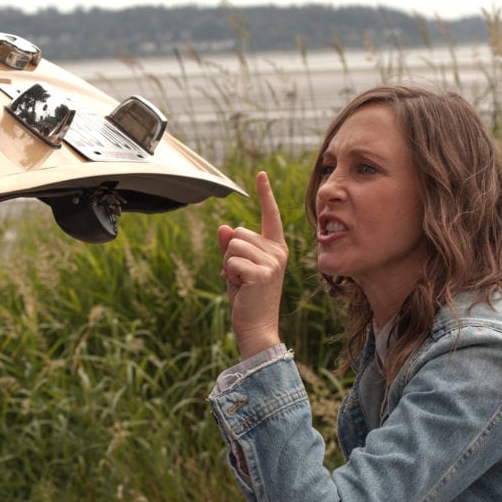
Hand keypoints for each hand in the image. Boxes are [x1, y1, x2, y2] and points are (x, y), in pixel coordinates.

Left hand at [218, 171, 289, 357]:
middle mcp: (278, 252)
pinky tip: (240, 288)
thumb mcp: (236, 269)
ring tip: (240, 283)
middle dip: (230, 253)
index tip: (260, 174)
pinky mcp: (262, 272)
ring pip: (233, 245)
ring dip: (228, 264)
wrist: (256, 327)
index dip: (264, 194)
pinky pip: (231, 261)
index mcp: (275, 248)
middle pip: (238, 232)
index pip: (269, 216)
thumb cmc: (247, 299)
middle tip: (239, 276)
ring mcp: (272, 262)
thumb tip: (223, 227)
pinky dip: (229, 275)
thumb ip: (230, 247)